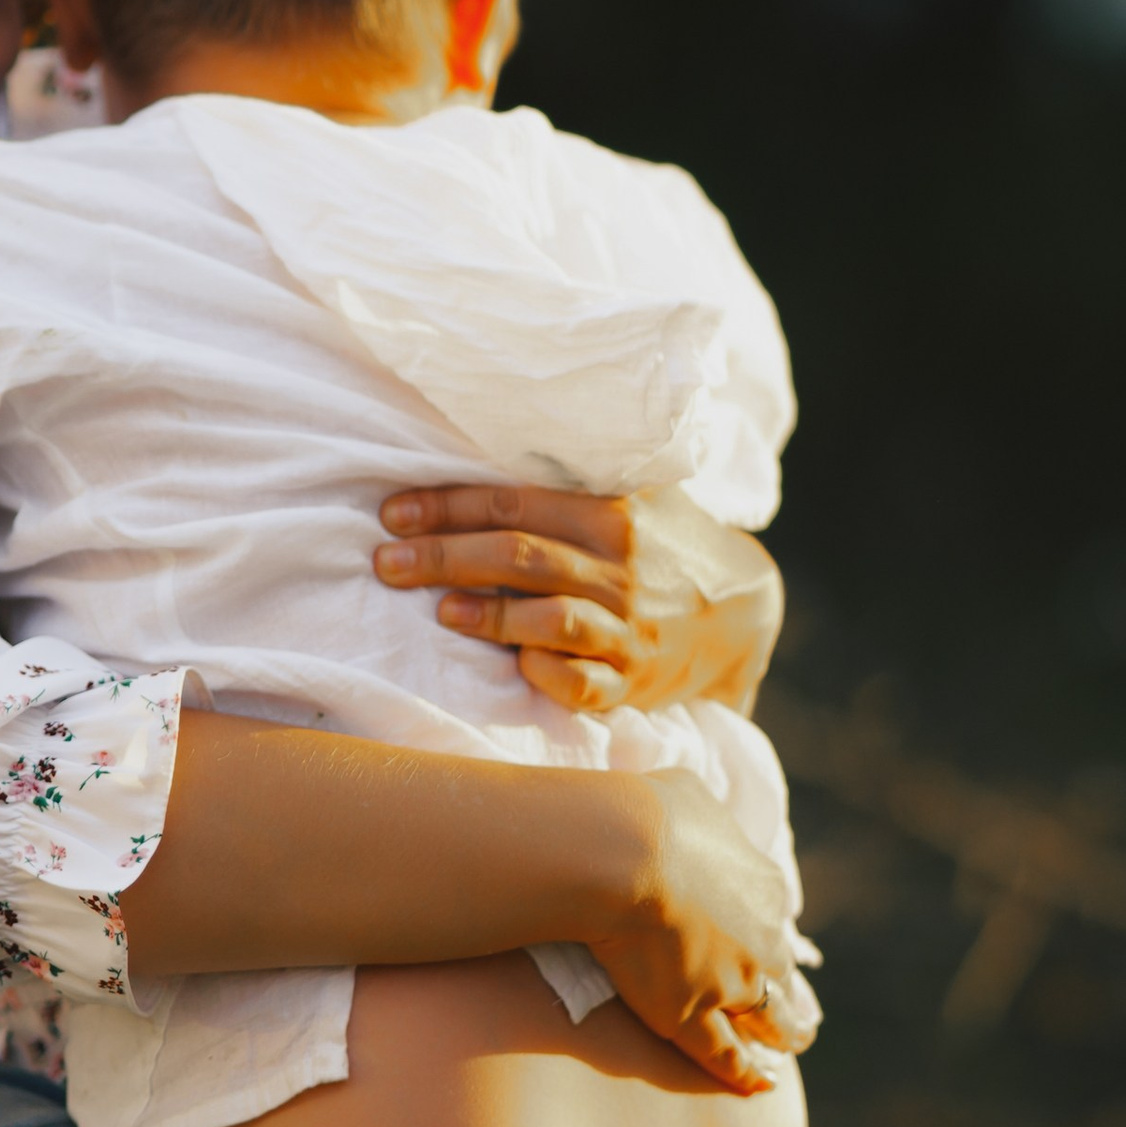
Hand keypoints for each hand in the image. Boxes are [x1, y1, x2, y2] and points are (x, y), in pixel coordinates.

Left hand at [373, 483, 783, 715]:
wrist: (740, 613)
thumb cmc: (661, 544)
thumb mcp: (631, 495)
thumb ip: (568, 478)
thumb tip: (474, 441)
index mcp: (611, 514)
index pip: (513, 503)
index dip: (446, 507)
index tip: (392, 513)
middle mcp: (620, 569)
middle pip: (519, 556)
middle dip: (444, 558)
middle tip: (385, 563)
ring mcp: (628, 629)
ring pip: (552, 620)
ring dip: (490, 617)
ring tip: (440, 611)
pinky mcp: (631, 682)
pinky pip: (585, 685)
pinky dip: (548, 676)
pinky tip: (515, 666)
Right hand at [588, 768, 799, 1093]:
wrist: (623, 852)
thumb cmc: (648, 812)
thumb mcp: (688, 794)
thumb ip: (701, 817)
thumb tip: (694, 817)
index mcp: (763, 886)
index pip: (771, 920)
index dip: (764, 937)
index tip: (762, 947)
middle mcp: (760, 939)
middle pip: (781, 977)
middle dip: (787, 998)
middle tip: (792, 1018)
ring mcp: (732, 982)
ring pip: (768, 1020)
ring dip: (778, 1036)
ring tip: (782, 1050)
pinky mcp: (694, 1015)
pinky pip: (726, 1056)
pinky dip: (743, 1073)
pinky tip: (756, 1086)